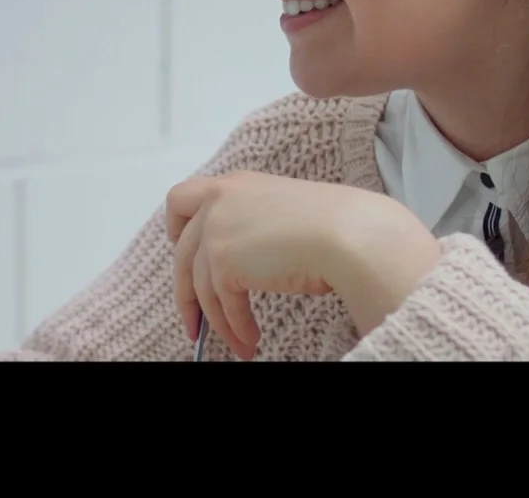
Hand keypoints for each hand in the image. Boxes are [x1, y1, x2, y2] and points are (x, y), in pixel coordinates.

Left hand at [164, 171, 440, 359]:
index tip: (181, 251)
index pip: (182, 199)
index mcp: (234, 184)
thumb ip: (252, 224)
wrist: (351, 235)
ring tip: (238, 343)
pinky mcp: (223, 261)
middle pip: (182, 252)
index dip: (177, 229)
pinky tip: (250, 339)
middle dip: (186, 292)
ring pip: (200, 286)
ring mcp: (216, 229)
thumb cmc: (336, 224)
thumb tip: (241, 262)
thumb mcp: (282, 212)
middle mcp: (218, 201)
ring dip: (218, 321)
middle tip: (194, 320)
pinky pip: (221, 304)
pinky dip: (235, 326)